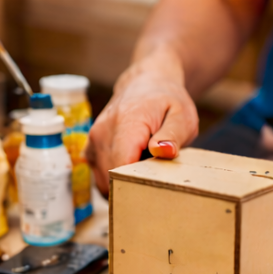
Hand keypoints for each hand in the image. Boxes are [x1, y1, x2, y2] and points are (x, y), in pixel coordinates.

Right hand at [85, 53, 198, 193]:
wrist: (147, 83)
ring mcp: (92, 142)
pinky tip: (134, 165)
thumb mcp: (182, 116)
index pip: (121, 168)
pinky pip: (101, 177)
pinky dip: (116, 178)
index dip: (137, 185)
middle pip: (111, 179)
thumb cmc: (167, 101)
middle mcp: (102, 133)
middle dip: (133, 187)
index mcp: (126, 124)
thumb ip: (173, 135)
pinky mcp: (90, 149)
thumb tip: (162, 151)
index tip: (155, 190)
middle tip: (156, 177)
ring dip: (124, 183)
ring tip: (146, 166)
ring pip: (104, 182)